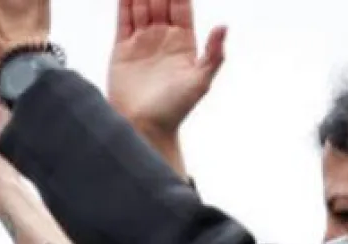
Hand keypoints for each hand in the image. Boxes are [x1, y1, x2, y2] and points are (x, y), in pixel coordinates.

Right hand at [107, 0, 225, 137]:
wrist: (144, 127)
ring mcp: (142, 41)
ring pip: (141, 6)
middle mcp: (163, 38)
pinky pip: (123, 19)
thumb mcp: (200, 82)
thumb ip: (214, 55)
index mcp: (183, 41)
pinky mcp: (122, 49)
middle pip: (160, 1)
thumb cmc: (174, 110)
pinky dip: (123, 3)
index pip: (181, 6)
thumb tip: (224, 26)